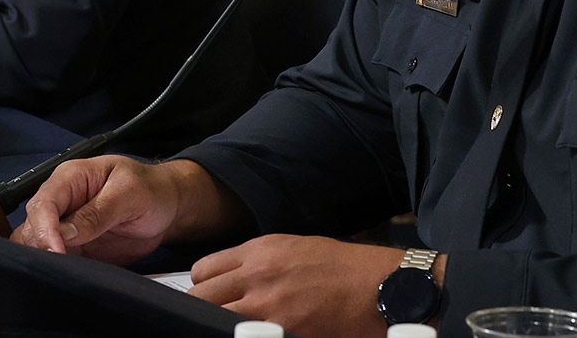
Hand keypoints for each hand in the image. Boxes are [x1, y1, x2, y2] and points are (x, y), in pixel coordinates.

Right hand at [14, 156, 184, 263]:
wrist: (167, 206)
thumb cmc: (151, 189)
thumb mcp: (129, 194)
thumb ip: (97, 213)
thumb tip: (64, 233)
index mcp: (71, 178)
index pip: (44, 203)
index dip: (44, 229)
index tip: (56, 251)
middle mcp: (62, 201)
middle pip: (32, 225)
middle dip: (40, 247)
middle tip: (60, 266)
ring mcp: (64, 225)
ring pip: (34, 244)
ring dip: (42, 259)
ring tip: (61, 273)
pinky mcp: (72, 247)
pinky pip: (52, 259)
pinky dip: (53, 269)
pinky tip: (64, 276)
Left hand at [190, 237, 418, 337]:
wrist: (375, 284)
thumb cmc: (342, 267)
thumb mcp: (293, 248)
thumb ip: (259, 262)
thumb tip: (236, 278)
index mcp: (258, 251)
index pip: (203, 269)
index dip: (203, 285)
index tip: (209, 294)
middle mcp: (256, 274)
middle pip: (201, 296)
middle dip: (203, 307)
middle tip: (214, 315)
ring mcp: (267, 305)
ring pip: (213, 317)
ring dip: (218, 323)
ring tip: (233, 326)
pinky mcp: (281, 330)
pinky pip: (241, 335)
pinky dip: (240, 335)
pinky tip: (252, 334)